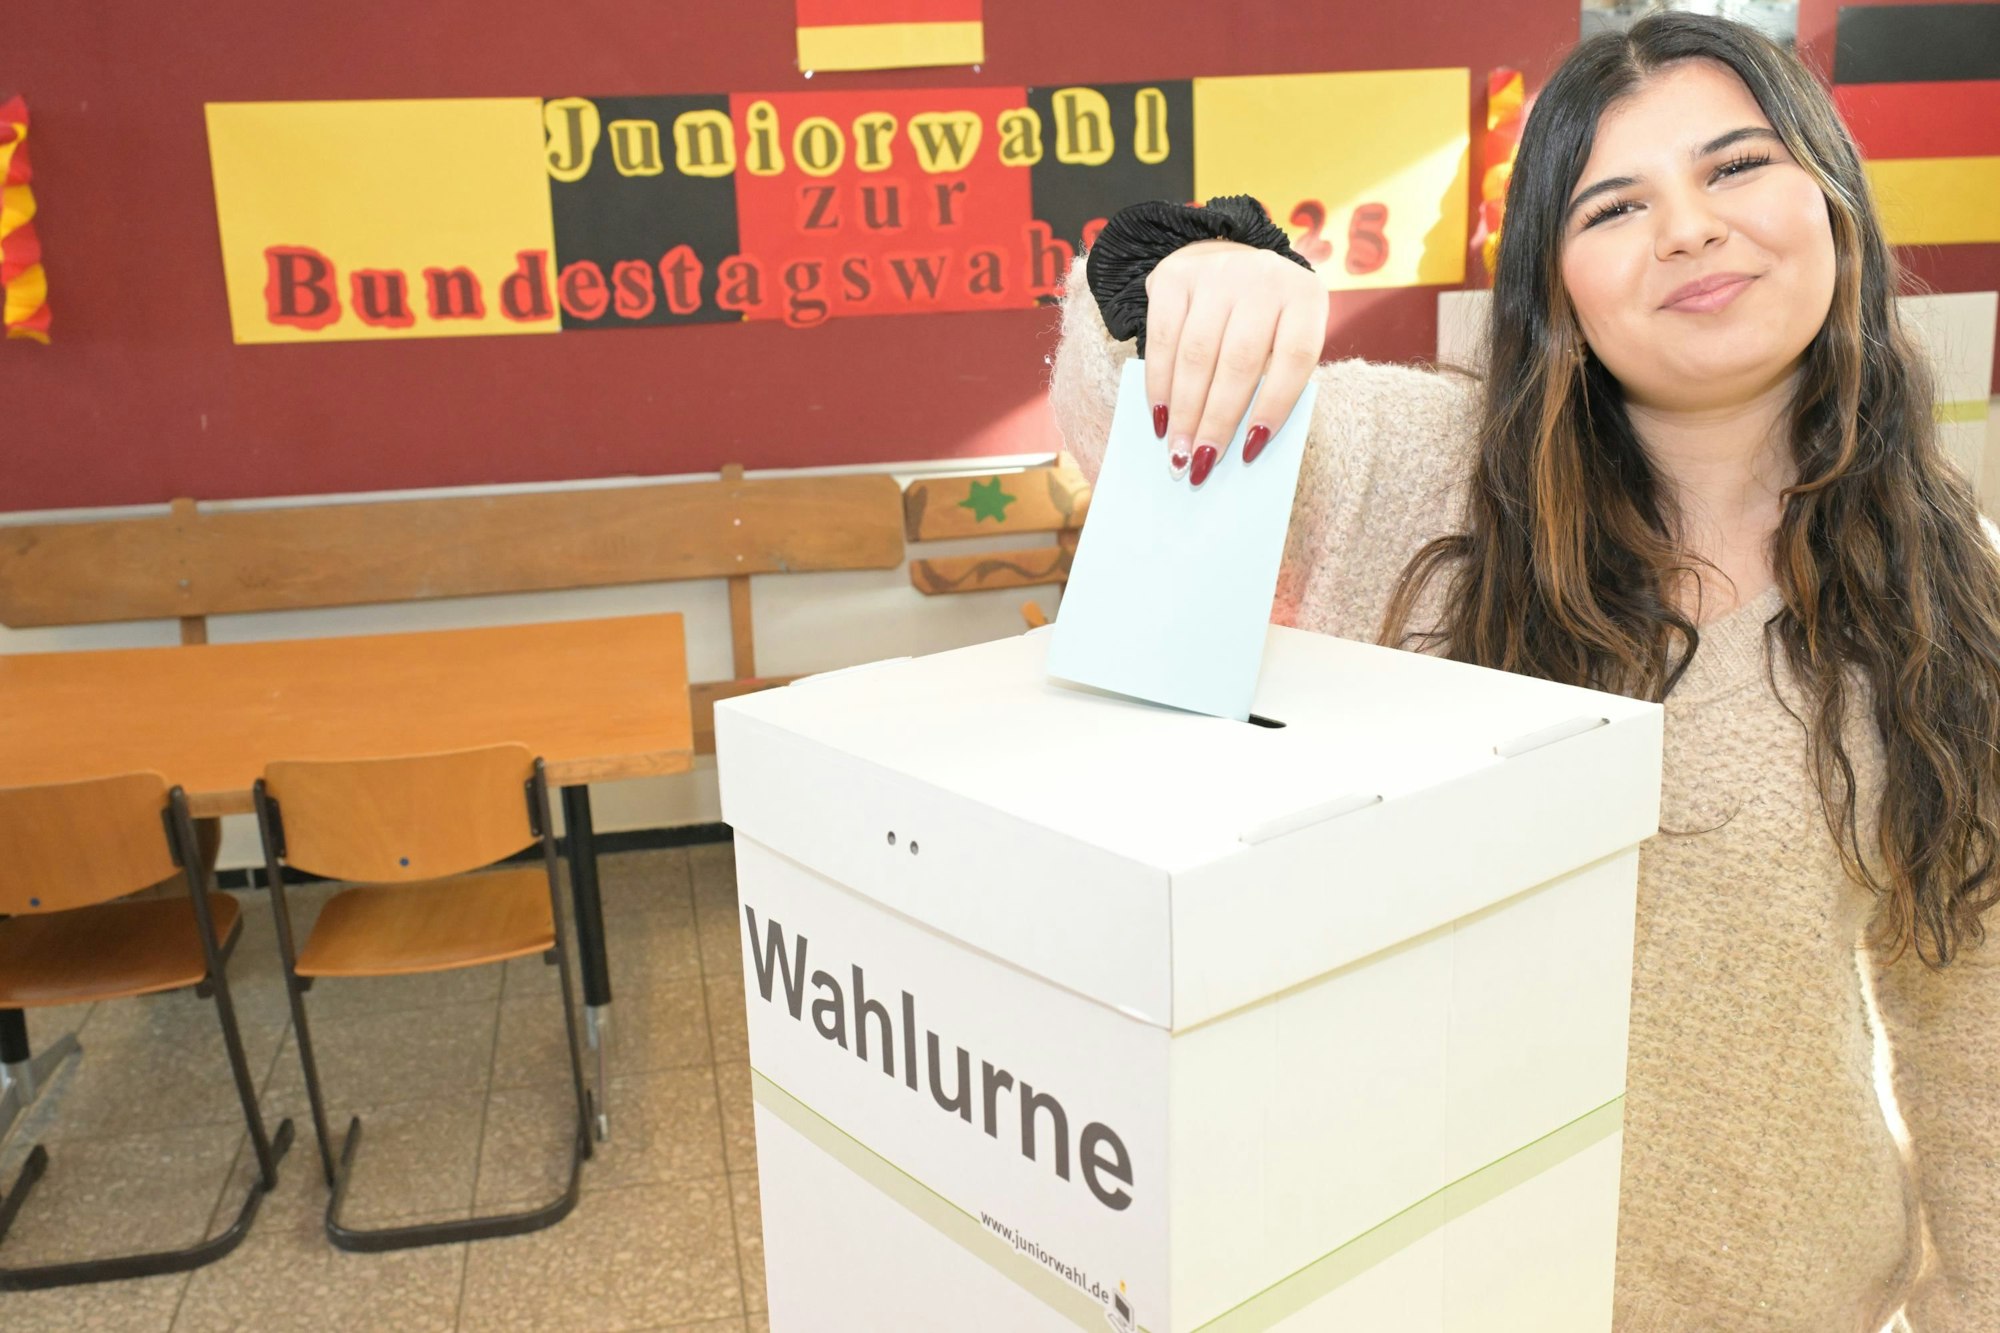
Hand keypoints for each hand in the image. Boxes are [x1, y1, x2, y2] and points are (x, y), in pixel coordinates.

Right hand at [1144, 238, 1327, 486]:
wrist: (1222, 258)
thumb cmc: (1261, 319)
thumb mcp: (1282, 337)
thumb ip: (1274, 379)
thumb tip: (1243, 445)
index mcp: (1305, 296)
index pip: (1295, 357)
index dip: (1273, 407)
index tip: (1251, 450)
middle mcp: (1263, 276)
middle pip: (1239, 362)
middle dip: (1216, 421)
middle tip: (1199, 463)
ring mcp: (1216, 272)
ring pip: (1196, 354)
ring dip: (1184, 410)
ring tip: (1177, 450)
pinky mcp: (1174, 277)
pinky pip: (1162, 338)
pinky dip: (1159, 383)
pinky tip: (1159, 414)